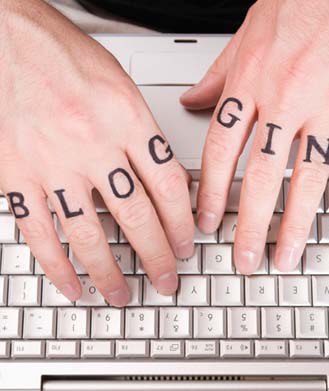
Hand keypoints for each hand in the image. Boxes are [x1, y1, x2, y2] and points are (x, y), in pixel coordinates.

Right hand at [0, 0, 194, 305]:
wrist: (9, 34)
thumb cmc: (66, 55)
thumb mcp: (123, 86)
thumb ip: (146, 136)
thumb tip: (169, 181)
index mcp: (127, 118)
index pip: (169, 186)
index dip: (182, 224)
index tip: (187, 245)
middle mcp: (93, 143)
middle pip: (137, 216)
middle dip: (157, 257)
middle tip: (167, 281)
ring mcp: (52, 162)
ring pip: (89, 233)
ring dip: (109, 272)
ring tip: (122, 295)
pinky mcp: (16, 174)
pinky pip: (38, 231)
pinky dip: (56, 265)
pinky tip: (71, 285)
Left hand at [181, 0, 328, 272]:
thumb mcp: (246, 33)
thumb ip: (218, 76)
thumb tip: (192, 101)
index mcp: (254, 81)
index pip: (224, 151)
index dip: (213, 192)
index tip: (208, 222)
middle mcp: (289, 99)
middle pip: (263, 176)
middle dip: (250, 224)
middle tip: (245, 257)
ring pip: (310, 178)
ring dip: (297, 224)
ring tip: (288, 256)